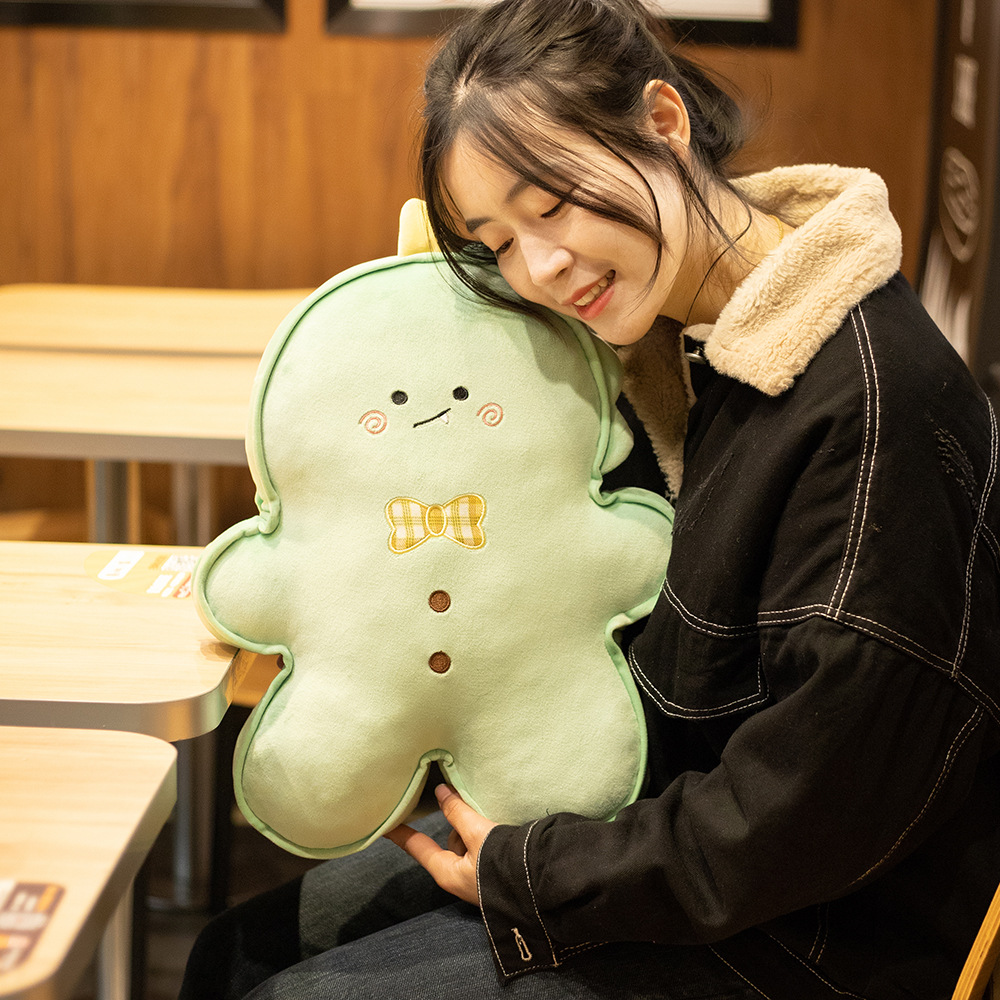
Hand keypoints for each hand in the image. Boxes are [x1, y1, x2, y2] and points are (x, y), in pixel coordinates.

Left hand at [385, 784, 496, 904]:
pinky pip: (483, 848)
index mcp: (447, 871)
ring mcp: (476, 877)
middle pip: (449, 841)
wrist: (540, 887)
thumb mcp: (477, 834)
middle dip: (458, 823)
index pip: (418, 846)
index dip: (401, 833)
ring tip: (492, 820)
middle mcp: (458, 875)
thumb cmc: (502, 866)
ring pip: (468, 842)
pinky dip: (487, 836)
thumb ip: (458, 811)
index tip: (383, 825)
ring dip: (476, 829)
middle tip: (470, 807)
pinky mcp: (492, 874)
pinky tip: (501, 830)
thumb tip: (441, 791)